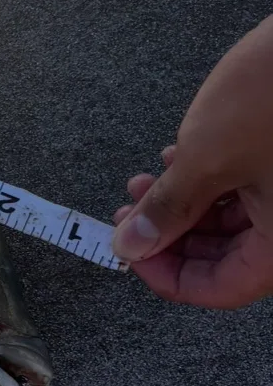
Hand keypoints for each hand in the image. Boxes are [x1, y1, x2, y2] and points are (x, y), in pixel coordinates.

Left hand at [111, 16, 272, 307]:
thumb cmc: (272, 96)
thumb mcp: (207, 157)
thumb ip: (169, 209)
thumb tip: (131, 246)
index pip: (224, 289)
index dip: (168, 276)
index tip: (129, 252)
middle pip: (228, 258)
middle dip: (171, 236)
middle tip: (127, 213)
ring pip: (234, 224)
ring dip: (183, 206)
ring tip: (143, 180)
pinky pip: (249, 193)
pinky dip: (209, 183)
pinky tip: (177, 158)